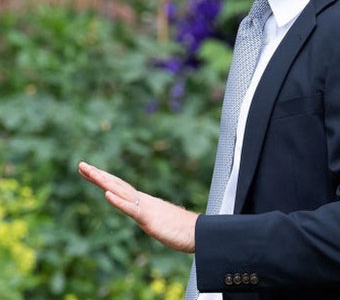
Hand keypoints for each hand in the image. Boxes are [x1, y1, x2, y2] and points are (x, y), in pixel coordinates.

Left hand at [78, 161, 197, 252]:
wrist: (200, 233)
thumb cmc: (182, 230)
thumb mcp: (159, 222)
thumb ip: (151, 217)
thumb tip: (147, 217)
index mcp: (143, 202)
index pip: (119, 188)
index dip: (103, 178)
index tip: (88, 170)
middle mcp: (143, 201)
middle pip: (117, 185)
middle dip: (98, 175)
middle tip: (81, 164)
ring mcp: (146, 208)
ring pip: (121, 192)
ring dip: (104, 182)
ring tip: (89, 172)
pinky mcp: (150, 219)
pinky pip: (132, 209)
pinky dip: (119, 202)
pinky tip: (107, 195)